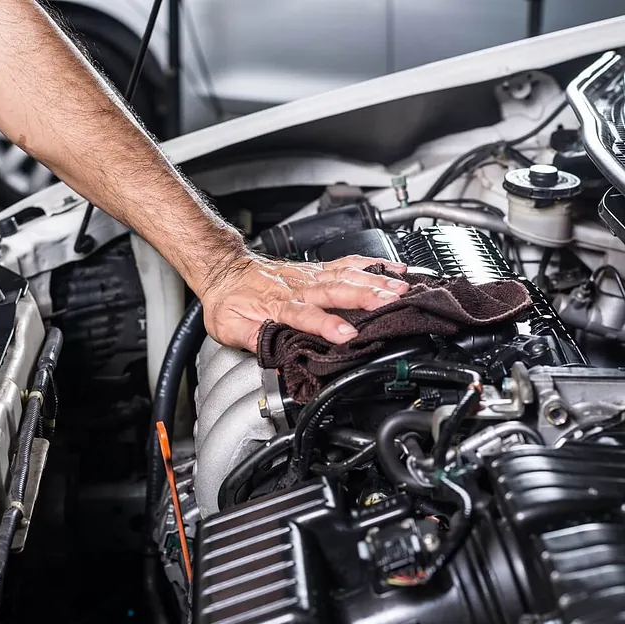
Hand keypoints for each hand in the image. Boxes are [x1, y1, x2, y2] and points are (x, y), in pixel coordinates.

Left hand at [197, 253, 409, 351]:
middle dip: (365, 296)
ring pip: (346, 275)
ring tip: (400, 286)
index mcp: (278, 304)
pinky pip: (347, 263)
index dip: (326, 325)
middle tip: (391, 302)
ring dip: (374, 280)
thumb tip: (276, 357)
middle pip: (335, 289)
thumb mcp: (229, 328)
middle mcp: (299, 287)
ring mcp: (310, 275)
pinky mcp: (317, 269)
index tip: (346, 335)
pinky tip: (393, 268)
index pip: (305, 315)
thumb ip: (253, 340)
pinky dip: (372, 264)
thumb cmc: (230, 300)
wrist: (225, 269)